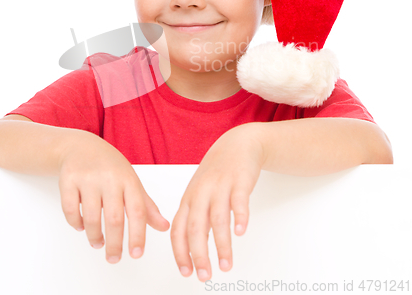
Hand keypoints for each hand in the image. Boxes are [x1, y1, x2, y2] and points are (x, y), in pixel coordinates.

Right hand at [57, 131, 169, 261]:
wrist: (82, 146)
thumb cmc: (110, 166)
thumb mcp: (131, 181)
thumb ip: (146, 206)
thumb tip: (164, 227)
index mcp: (128, 179)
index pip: (138, 211)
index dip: (138, 235)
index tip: (136, 254)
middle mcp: (109, 178)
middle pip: (114, 218)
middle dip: (115, 244)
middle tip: (114, 259)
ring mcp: (88, 178)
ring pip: (91, 217)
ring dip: (94, 236)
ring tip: (98, 243)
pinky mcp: (68, 180)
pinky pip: (71, 209)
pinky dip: (76, 223)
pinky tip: (81, 227)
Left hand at [170, 124, 263, 280]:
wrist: (237, 144)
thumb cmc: (216, 172)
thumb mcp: (199, 193)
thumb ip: (195, 218)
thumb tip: (191, 249)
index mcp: (189, 198)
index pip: (178, 229)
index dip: (180, 252)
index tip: (186, 272)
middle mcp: (201, 193)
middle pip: (195, 227)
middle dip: (198, 255)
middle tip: (205, 275)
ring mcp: (220, 186)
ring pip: (217, 219)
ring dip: (221, 245)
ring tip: (226, 264)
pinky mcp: (239, 181)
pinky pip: (238, 201)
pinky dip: (239, 217)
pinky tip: (240, 232)